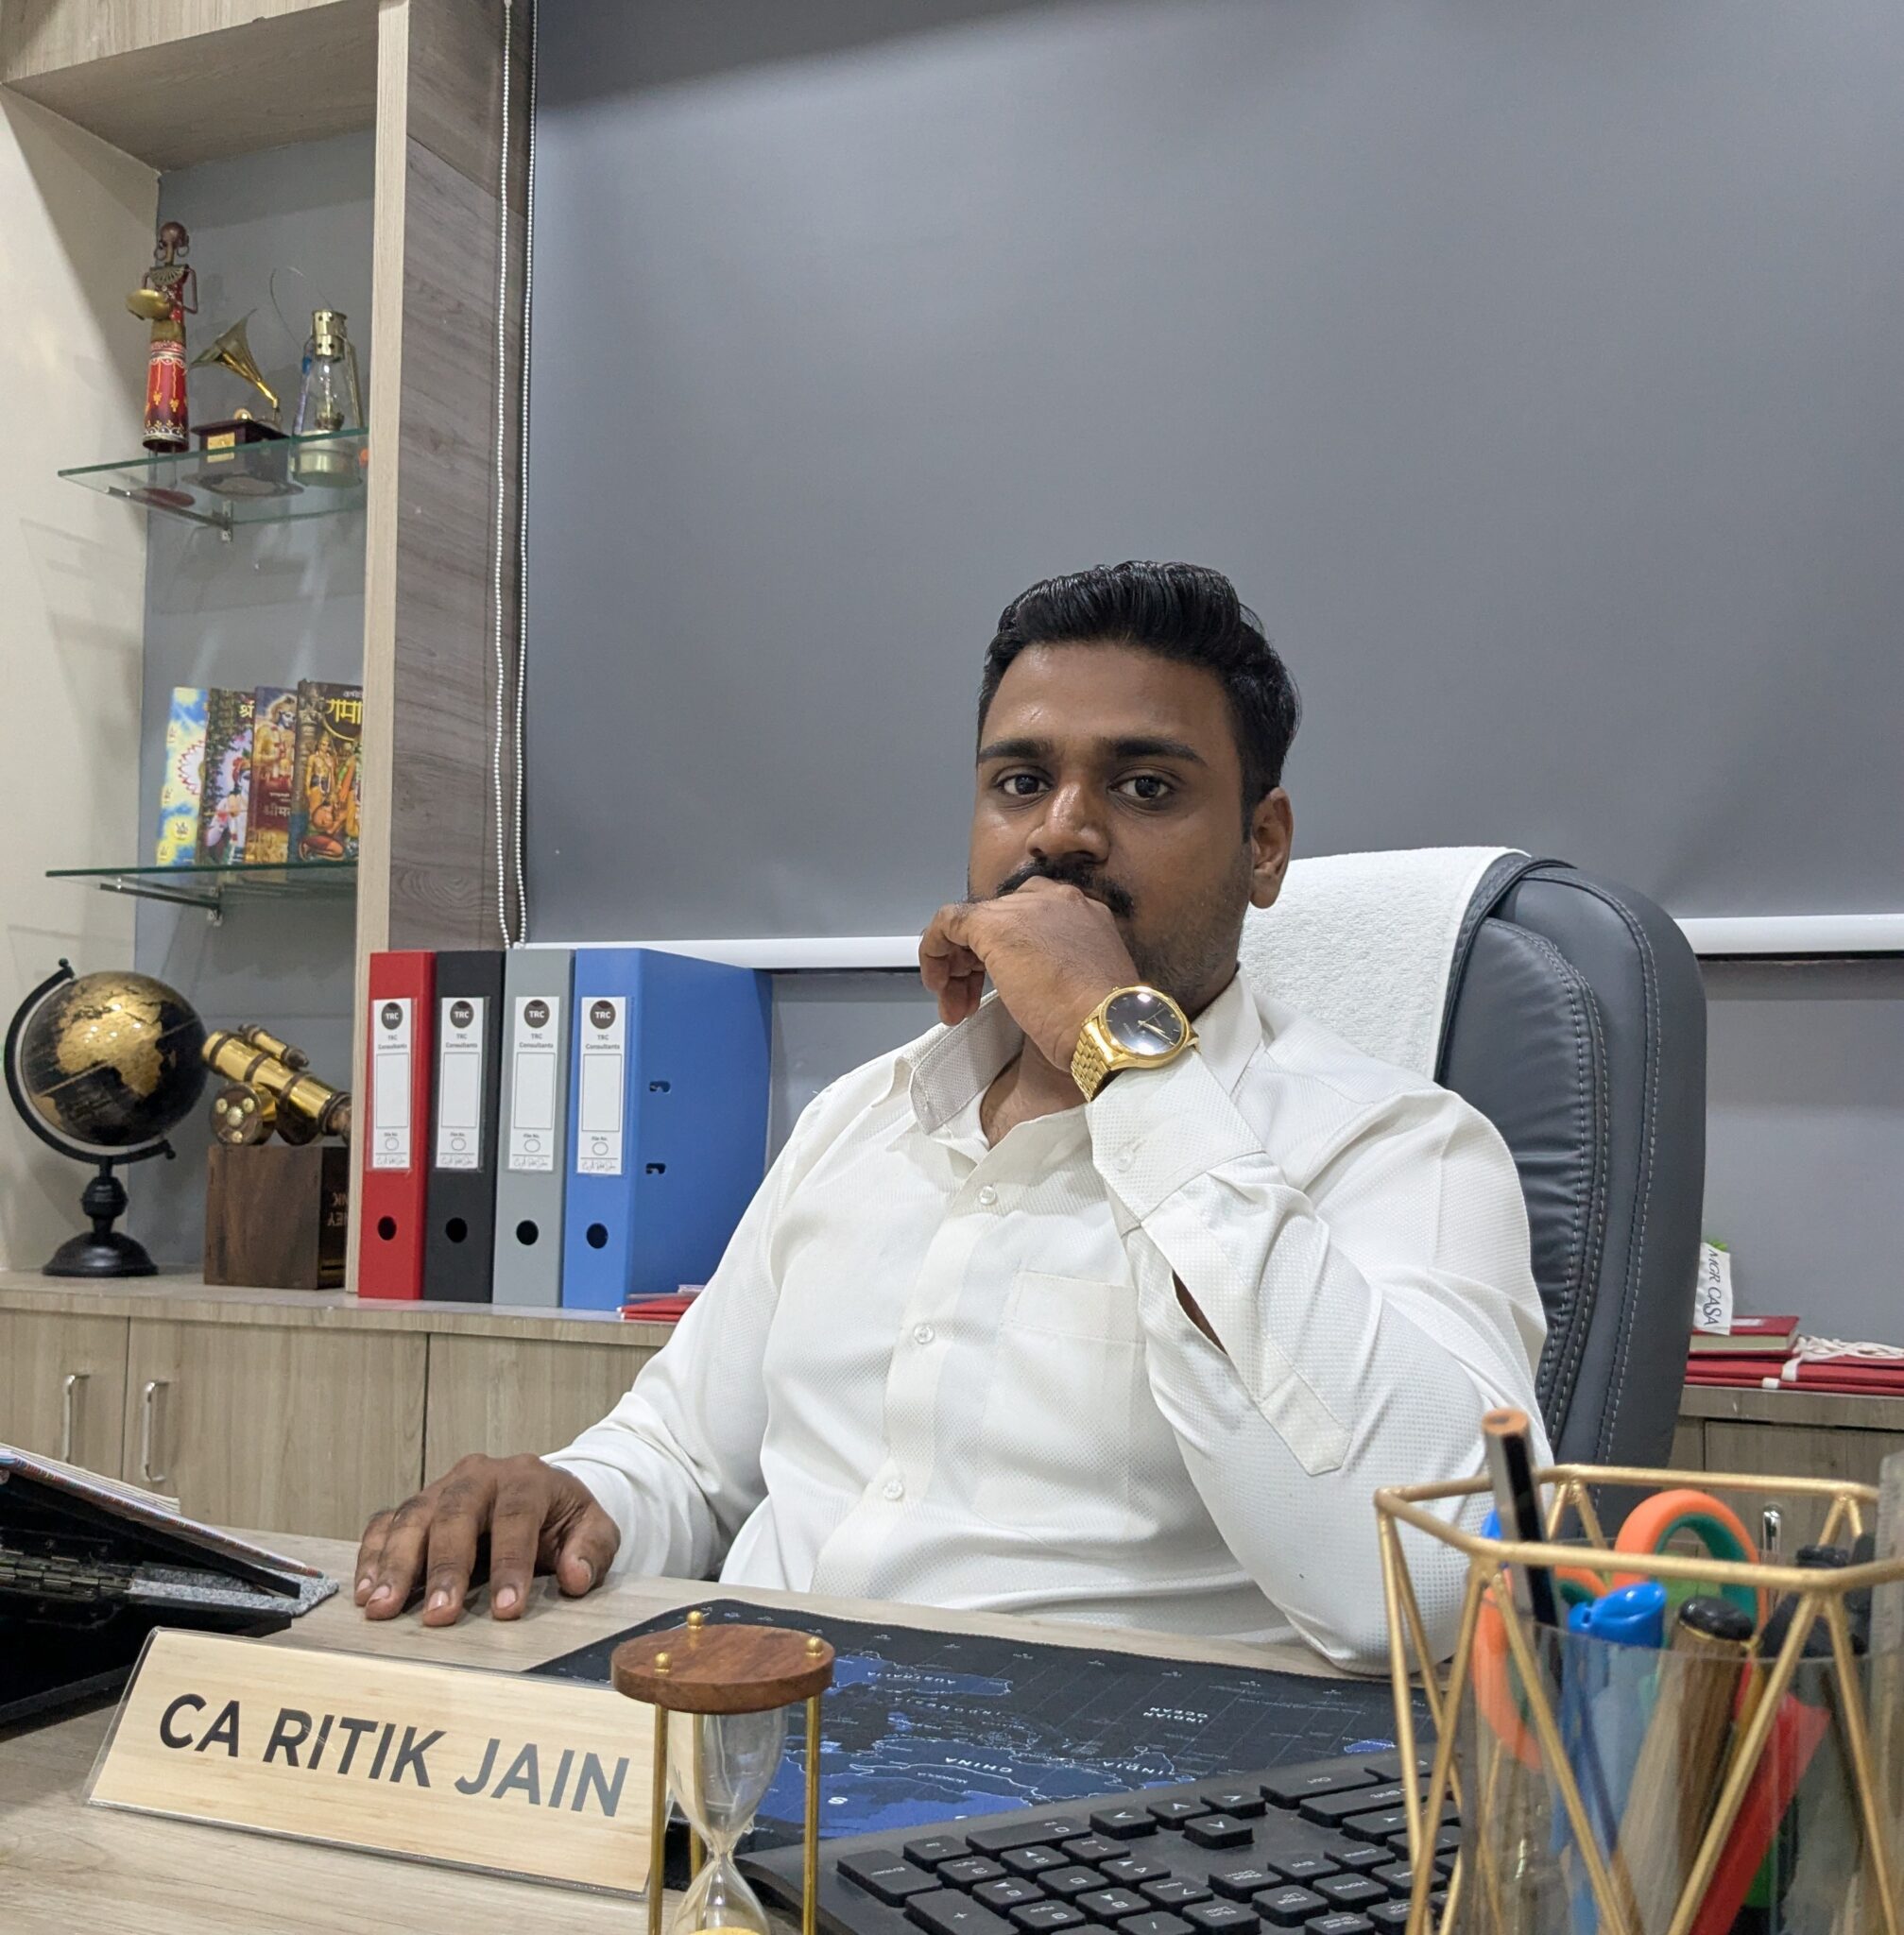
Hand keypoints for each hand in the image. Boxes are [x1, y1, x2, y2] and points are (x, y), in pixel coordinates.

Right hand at [354, 1454, 618, 1625]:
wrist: (538, 1495)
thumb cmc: (562, 1519)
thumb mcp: (593, 1529)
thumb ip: (592, 1551)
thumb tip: (576, 1576)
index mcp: (528, 1478)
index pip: (518, 1517)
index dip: (512, 1563)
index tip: (506, 1611)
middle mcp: (480, 1476)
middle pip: (456, 1512)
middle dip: (446, 1566)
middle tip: (438, 1615)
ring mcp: (442, 1488)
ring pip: (413, 1516)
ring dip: (396, 1563)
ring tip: (382, 1607)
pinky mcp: (415, 1506)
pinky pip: (385, 1523)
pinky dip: (372, 1556)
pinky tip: (365, 1592)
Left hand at [919, 878, 1138, 1068]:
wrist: (1106, 1026)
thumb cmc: (1102, 1022)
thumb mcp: (1082, 986)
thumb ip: (1055, 970)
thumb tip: (1026, 983)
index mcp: (1085, 914)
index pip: (1030, 917)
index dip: (1006, 952)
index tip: (999, 985)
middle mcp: (1058, 900)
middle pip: (999, 918)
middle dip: (977, 962)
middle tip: (968, 999)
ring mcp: (1026, 909)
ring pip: (973, 923)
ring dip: (956, 966)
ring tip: (954, 1005)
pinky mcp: (995, 925)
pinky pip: (948, 922)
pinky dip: (934, 950)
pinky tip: (936, 982)